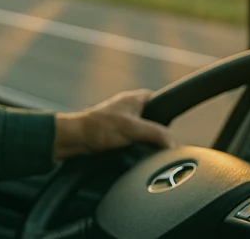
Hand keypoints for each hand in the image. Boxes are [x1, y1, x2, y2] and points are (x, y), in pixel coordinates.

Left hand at [52, 89, 174, 161]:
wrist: (77, 138)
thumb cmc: (100, 127)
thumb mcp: (133, 129)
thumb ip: (155, 133)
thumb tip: (172, 142)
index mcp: (135, 98)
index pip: (160, 98)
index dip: (168, 110)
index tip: (172, 124)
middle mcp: (130, 106)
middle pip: (154, 117)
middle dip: (157, 130)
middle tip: (158, 140)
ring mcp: (123, 119)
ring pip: (144, 130)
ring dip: (145, 139)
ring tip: (142, 146)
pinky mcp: (117, 132)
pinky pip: (134, 138)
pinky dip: (136, 144)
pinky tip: (134, 151)